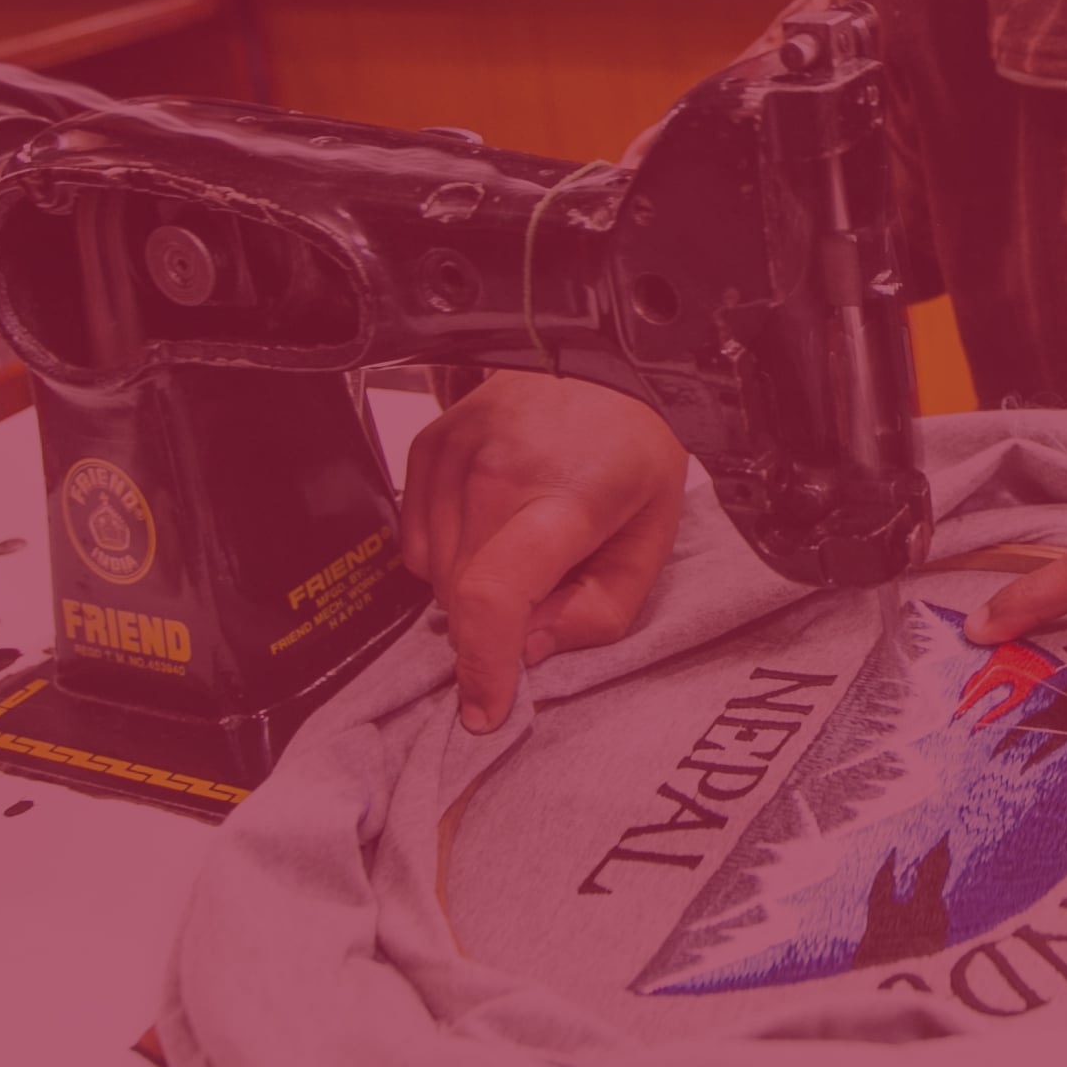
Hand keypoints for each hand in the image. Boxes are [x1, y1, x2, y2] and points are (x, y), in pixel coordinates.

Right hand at [397, 374, 687, 732]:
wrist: (604, 356)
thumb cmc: (635, 452)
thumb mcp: (651, 540)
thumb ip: (598, 612)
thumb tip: (529, 652)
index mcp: (562, 500)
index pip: (494, 598)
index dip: (483, 667)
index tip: (485, 710)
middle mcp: (494, 475)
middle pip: (462, 600)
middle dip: (498, 624)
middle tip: (549, 588)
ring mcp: (453, 455)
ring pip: (435, 574)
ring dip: (473, 586)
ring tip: (526, 544)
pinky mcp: (426, 446)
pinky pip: (416, 538)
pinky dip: (449, 551)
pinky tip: (493, 523)